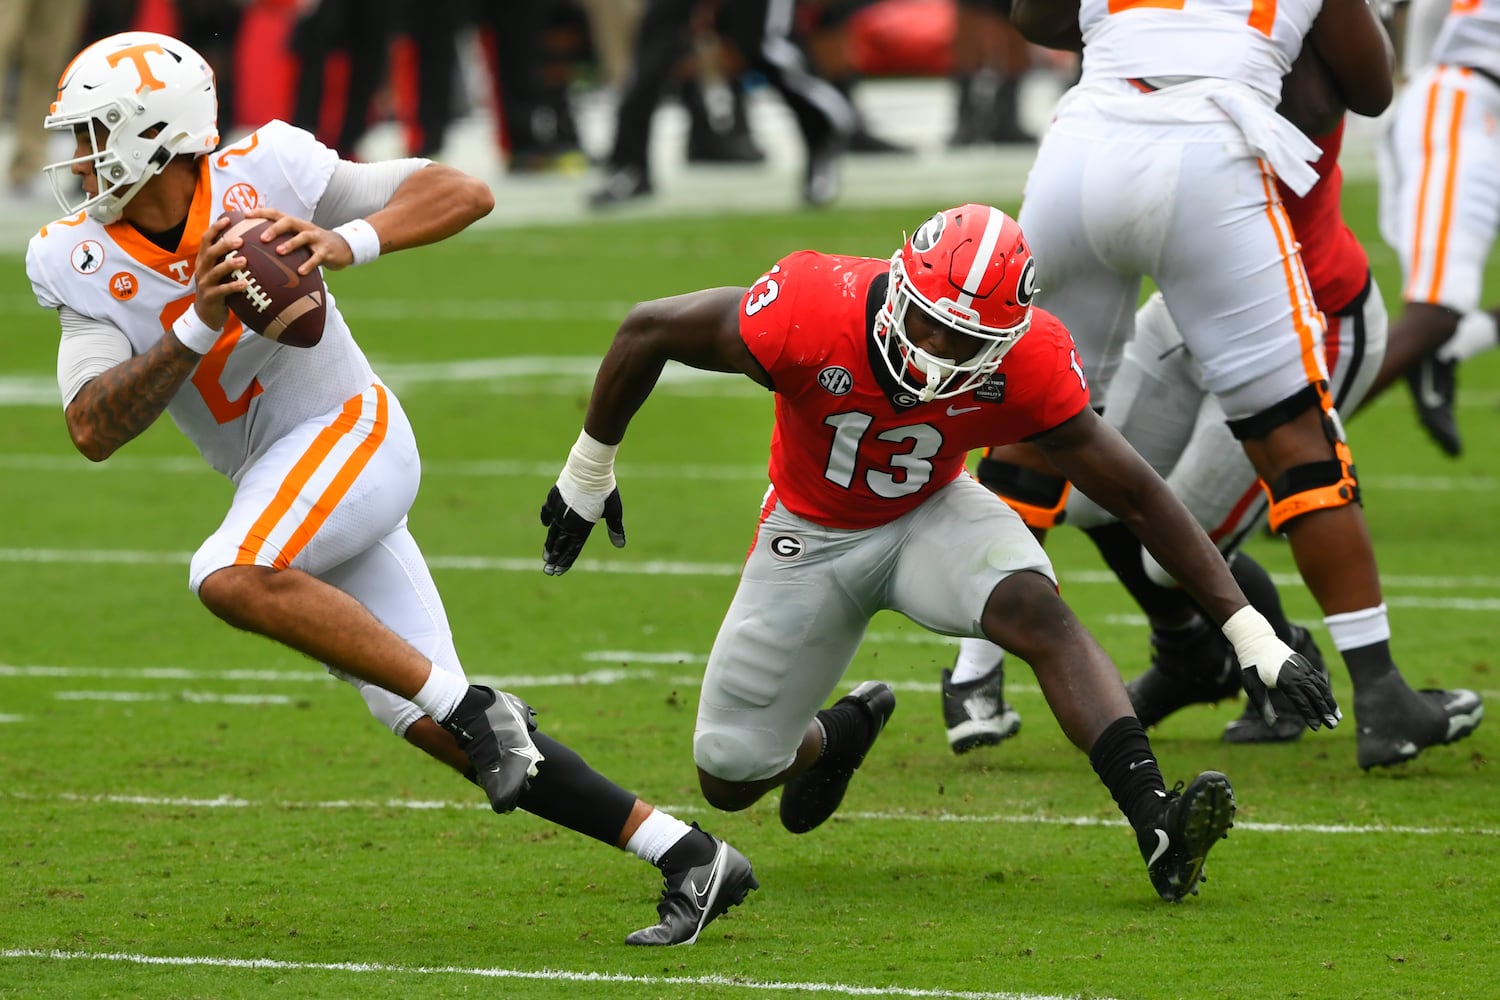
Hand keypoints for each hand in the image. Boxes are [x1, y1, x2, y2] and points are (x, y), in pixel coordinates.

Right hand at [192, 213, 249, 331]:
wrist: (206, 315)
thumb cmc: (218, 289)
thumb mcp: (219, 272)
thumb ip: (227, 258)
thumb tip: (248, 242)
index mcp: (203, 260)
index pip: (206, 240)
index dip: (215, 228)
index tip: (228, 218)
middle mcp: (202, 269)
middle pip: (210, 252)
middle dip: (224, 245)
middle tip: (241, 240)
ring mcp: (205, 283)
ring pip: (215, 270)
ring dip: (229, 264)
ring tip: (244, 260)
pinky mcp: (210, 297)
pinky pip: (222, 290)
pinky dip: (233, 286)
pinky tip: (245, 284)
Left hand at [240, 206, 353, 272]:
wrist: (343, 247)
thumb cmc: (314, 244)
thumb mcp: (299, 237)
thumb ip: (283, 238)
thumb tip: (256, 245)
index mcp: (296, 224)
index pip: (276, 213)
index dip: (261, 212)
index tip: (246, 215)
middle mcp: (305, 227)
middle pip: (289, 221)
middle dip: (275, 228)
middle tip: (262, 238)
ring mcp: (317, 239)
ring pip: (303, 237)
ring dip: (290, 243)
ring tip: (279, 252)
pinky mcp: (326, 251)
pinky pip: (317, 257)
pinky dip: (309, 264)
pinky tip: (300, 272)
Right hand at [540, 484, 624, 575]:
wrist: (589, 469)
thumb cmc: (605, 489)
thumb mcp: (614, 510)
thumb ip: (615, 529)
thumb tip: (621, 545)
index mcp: (583, 527)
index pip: (572, 550)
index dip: (565, 562)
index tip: (559, 572)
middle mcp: (568, 522)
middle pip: (559, 545)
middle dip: (554, 559)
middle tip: (547, 570)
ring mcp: (559, 511)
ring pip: (552, 532)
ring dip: (548, 545)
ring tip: (545, 556)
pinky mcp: (553, 499)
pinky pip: (547, 512)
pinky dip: (546, 519)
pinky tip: (545, 525)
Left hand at [1240, 649, 1341, 731]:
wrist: (1257, 642)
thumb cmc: (1252, 666)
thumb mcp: (1252, 686)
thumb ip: (1263, 705)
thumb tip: (1271, 724)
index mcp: (1284, 680)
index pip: (1301, 701)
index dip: (1310, 715)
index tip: (1316, 727)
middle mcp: (1297, 673)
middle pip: (1315, 695)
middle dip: (1325, 711)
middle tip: (1332, 725)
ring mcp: (1303, 667)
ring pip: (1320, 687)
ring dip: (1329, 701)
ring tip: (1337, 716)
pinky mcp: (1305, 664)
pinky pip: (1319, 679)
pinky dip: (1326, 690)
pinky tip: (1330, 701)